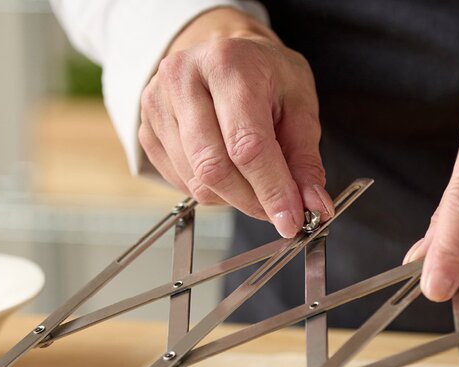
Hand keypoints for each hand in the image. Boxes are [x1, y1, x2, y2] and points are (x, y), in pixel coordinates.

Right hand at [139, 8, 332, 238]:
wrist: (222, 53)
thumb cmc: (263, 75)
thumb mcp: (298, 103)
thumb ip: (304, 158)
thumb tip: (312, 205)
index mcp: (228, 64)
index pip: (247, 145)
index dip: (271, 190)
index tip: (291, 220)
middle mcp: (184, 79)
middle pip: (214, 168)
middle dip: (252, 201)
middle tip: (276, 211)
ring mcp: (157, 106)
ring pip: (197, 183)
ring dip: (233, 198)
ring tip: (254, 181)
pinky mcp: (146, 131)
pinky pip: (182, 183)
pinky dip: (212, 191)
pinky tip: (228, 170)